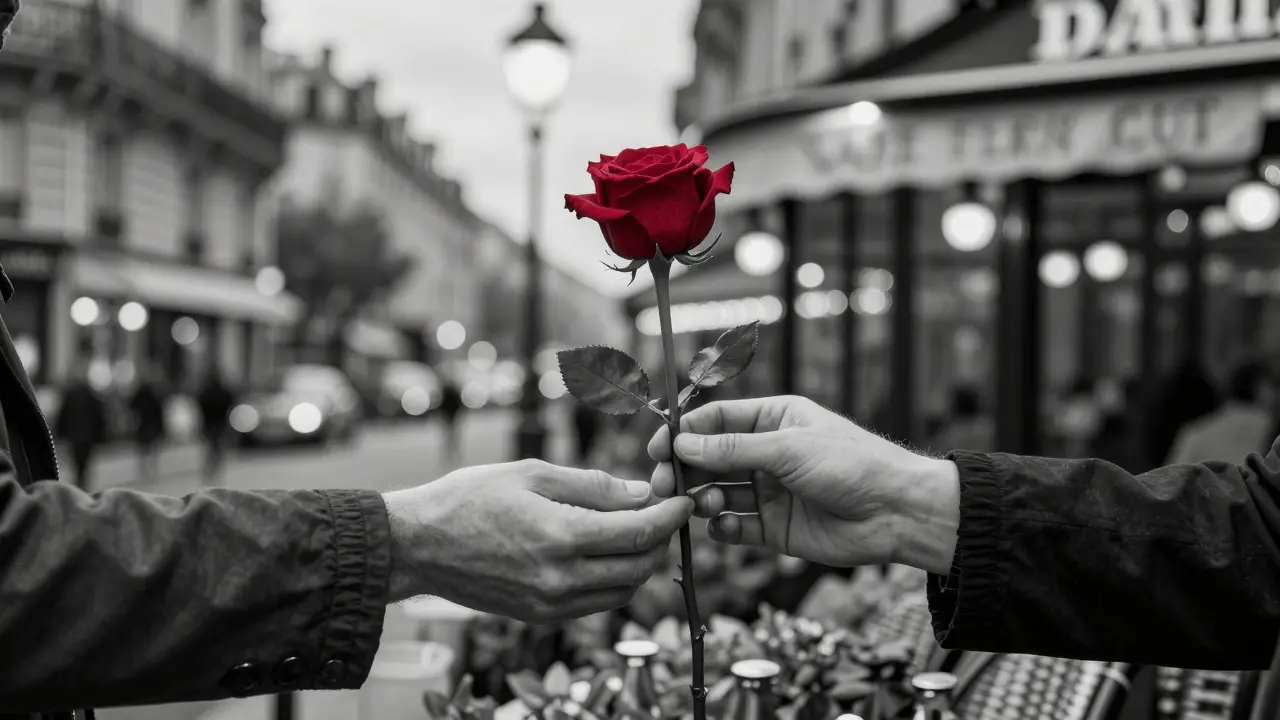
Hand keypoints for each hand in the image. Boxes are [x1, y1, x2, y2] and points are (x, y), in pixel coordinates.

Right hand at [383, 459, 693, 622]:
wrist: (417, 545)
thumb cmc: (468, 498)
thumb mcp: (532, 473)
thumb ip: (592, 485)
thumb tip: (640, 492)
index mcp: (561, 536)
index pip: (640, 532)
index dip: (671, 516)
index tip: (684, 500)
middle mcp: (560, 578)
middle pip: (640, 567)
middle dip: (661, 540)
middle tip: (662, 514)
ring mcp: (550, 604)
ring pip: (623, 591)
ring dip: (640, 563)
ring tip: (636, 532)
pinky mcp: (540, 616)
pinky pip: (597, 604)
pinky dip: (614, 582)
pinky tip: (606, 555)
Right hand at [647, 396, 959, 573]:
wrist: (896, 513)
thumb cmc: (853, 464)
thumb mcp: (789, 448)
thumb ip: (733, 448)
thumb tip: (683, 444)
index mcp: (774, 420)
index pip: (717, 420)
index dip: (685, 433)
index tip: (656, 448)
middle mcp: (769, 454)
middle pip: (712, 458)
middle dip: (685, 470)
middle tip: (661, 484)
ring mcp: (771, 492)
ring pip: (720, 493)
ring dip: (702, 498)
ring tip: (696, 505)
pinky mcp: (776, 529)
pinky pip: (736, 527)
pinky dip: (722, 528)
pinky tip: (719, 527)